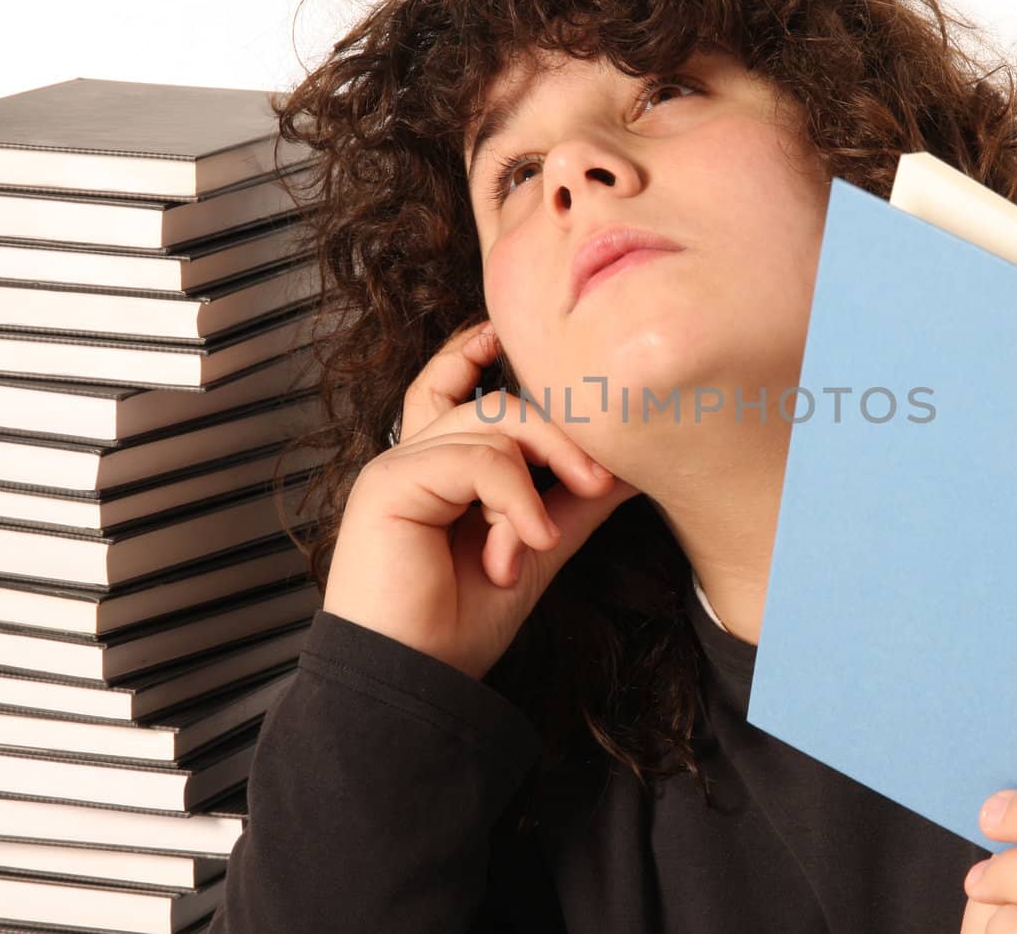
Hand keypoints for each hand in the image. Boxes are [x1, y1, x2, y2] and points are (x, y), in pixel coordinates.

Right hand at [322, 319, 641, 679]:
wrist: (413, 680)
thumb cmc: (458, 625)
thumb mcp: (535, 551)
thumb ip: (573, 507)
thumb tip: (625, 470)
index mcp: (437, 469)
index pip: (455, 388)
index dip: (476, 352)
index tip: (508, 334)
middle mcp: (414, 458)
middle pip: (495, 403)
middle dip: (559, 434)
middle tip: (599, 481)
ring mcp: (399, 465)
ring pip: (492, 423)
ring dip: (541, 475)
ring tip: (546, 537)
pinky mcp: (391, 483)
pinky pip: (476, 458)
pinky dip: (515, 496)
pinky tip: (525, 542)